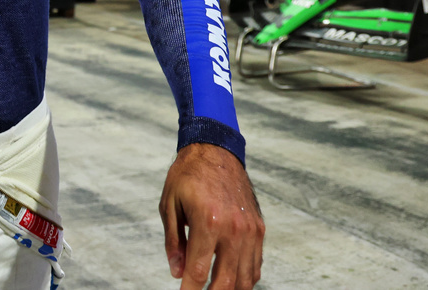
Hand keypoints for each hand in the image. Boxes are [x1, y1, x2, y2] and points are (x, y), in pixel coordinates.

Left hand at [160, 143, 263, 289]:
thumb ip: (172, 241)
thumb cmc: (188, 175)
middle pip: (225, 282)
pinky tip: (231, 282)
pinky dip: (244, 279)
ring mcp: (250, 230)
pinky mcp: (259, 229)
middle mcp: (233, 228)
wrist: (215, 150)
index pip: (198, 271)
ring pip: (245, 279)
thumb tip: (176, 271)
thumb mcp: (169, 204)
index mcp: (208, 221)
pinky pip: (255, 265)